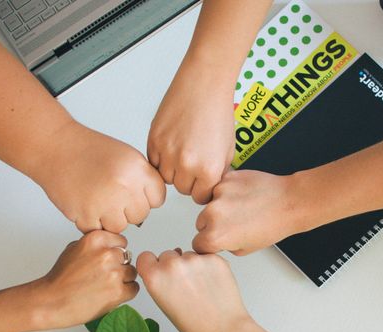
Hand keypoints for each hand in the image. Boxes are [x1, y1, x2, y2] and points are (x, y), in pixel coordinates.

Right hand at [29, 231, 138, 328]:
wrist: (51, 302)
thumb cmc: (60, 279)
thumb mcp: (73, 248)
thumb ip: (95, 244)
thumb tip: (111, 246)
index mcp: (96, 239)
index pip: (121, 241)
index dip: (115, 252)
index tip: (107, 261)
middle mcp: (106, 254)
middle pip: (128, 257)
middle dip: (119, 266)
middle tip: (103, 276)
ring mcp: (114, 273)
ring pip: (132, 273)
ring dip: (123, 280)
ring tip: (105, 286)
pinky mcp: (118, 292)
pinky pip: (134, 288)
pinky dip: (125, 293)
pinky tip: (109, 295)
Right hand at [39, 124, 165, 232]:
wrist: (56, 147)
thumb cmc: (89, 150)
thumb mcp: (127, 156)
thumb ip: (142, 179)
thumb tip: (151, 203)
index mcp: (137, 169)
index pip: (158, 198)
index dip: (146, 197)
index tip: (134, 192)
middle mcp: (124, 186)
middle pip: (140, 215)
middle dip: (128, 209)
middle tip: (111, 195)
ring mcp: (105, 202)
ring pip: (120, 227)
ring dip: (110, 218)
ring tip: (98, 199)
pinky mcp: (86, 215)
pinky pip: (98, 231)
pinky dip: (91, 222)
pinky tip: (86, 203)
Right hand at [136, 250, 249, 331]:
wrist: (223, 327)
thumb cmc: (194, 323)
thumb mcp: (164, 304)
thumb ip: (158, 282)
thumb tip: (162, 266)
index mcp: (155, 277)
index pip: (145, 257)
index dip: (152, 264)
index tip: (158, 270)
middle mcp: (172, 265)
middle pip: (167, 254)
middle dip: (173, 266)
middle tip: (184, 285)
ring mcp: (194, 259)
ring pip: (187, 255)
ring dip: (192, 265)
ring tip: (200, 286)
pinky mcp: (213, 258)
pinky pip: (205, 256)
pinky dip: (208, 266)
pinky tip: (212, 283)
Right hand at [147, 58, 234, 203]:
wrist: (204, 84)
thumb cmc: (218, 111)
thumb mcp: (228, 149)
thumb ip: (217, 173)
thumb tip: (208, 188)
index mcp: (209, 169)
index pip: (201, 197)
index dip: (202, 188)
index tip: (202, 181)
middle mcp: (187, 164)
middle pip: (182, 189)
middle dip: (188, 179)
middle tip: (193, 162)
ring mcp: (168, 153)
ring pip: (166, 178)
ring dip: (173, 170)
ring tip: (182, 152)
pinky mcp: (153, 140)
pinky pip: (154, 162)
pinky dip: (161, 158)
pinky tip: (173, 144)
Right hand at [193, 170, 301, 254]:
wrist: (289, 202)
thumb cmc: (273, 225)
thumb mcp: (245, 249)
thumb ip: (224, 245)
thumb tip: (215, 240)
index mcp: (216, 236)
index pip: (198, 244)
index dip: (208, 244)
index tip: (216, 241)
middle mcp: (213, 214)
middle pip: (200, 223)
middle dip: (213, 225)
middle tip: (234, 224)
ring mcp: (219, 194)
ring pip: (209, 204)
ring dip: (220, 207)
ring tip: (242, 209)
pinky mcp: (226, 179)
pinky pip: (219, 188)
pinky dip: (228, 192)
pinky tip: (243, 197)